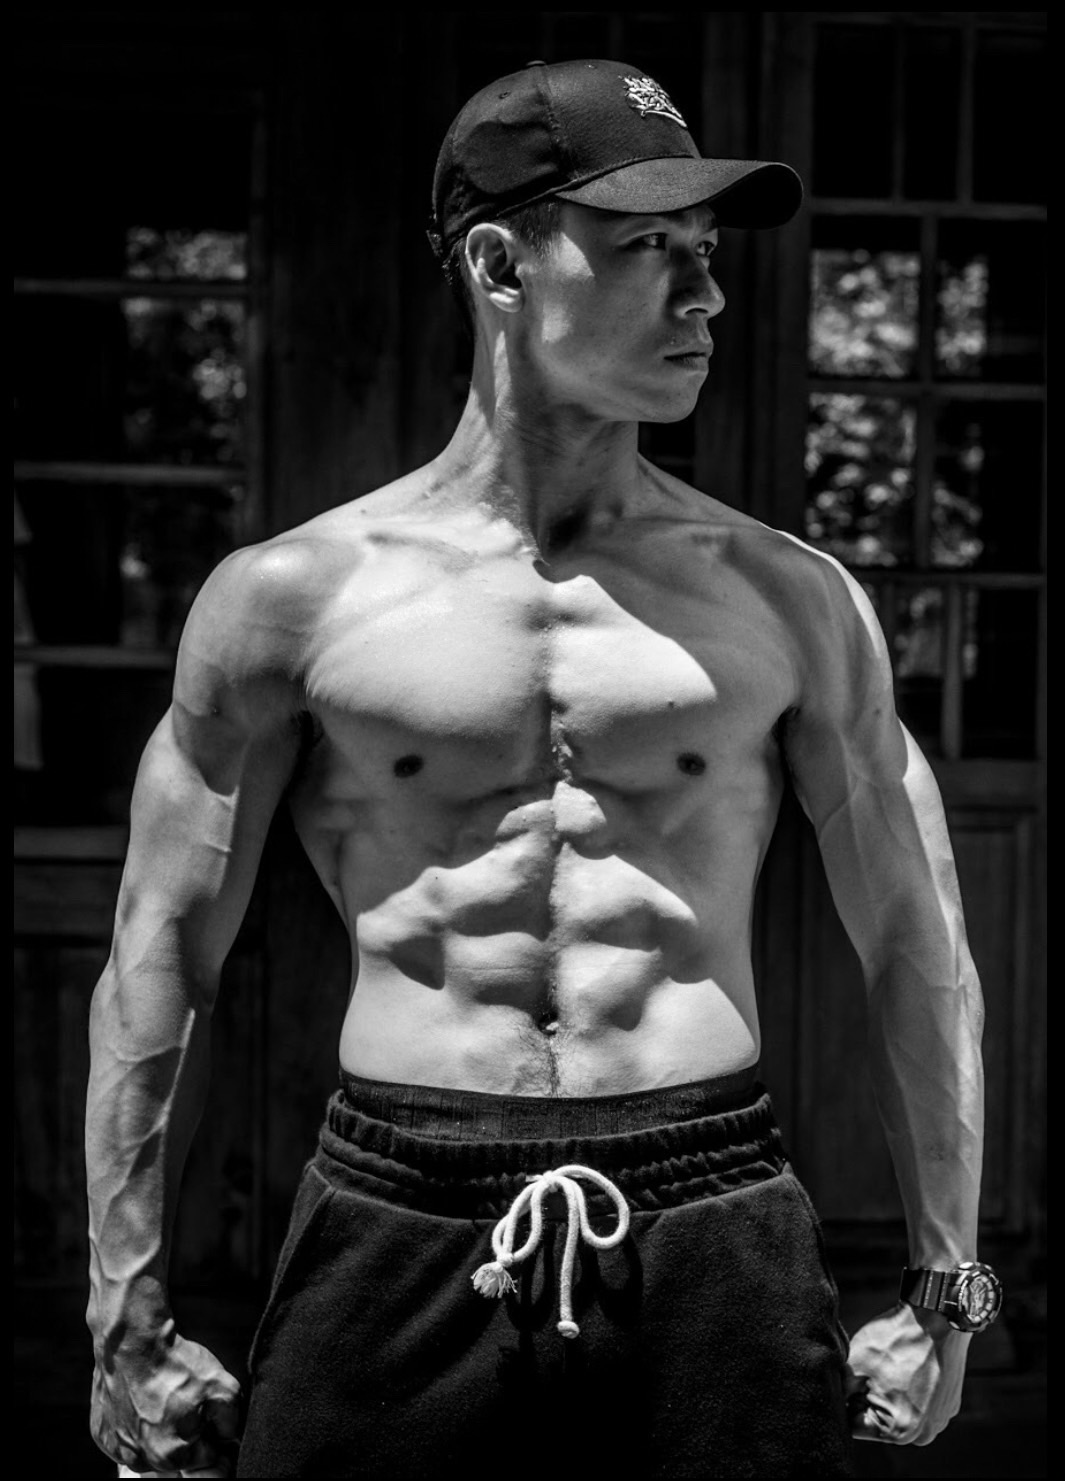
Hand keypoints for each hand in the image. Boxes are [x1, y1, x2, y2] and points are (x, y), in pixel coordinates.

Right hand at [91, 1329, 240, 1476]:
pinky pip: (125, 1439)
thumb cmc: (176, 1365)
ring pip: (147, 1451)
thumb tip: (228, 1436)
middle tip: (185, 1405)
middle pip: (174, 1458)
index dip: (212, 1436)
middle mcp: (142, 1459)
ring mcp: (118, 1448)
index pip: (205, 1458)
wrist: (133, 1342)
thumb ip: (230, 1420)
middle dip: (185, 1436)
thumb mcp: (222, 1387)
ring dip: (158, 1435)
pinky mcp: (102, 1434)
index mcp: (172, 1455)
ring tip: (162, 1402)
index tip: (209, 1418)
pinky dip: (134, 1427)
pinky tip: (142, 1403)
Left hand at [845, 1302, 969, 1445]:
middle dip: (868, 1396)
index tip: (853, 1377)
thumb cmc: (895, 1340)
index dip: (846, 1399)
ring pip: (897, 1410)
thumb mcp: (855, 1365)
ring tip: (892, 1364)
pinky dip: (909, 1387)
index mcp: (899, 1431)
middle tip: (873, 1368)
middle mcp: (923, 1435)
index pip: (855, 1425)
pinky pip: (917, 1402)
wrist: (937, 1317)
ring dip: (888, 1392)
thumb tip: (834, 1407)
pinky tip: (909, 1365)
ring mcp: (939, 1420)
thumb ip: (842, 1393)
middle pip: (878, 1420)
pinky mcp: (948, 1405)